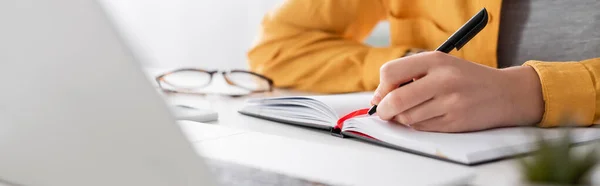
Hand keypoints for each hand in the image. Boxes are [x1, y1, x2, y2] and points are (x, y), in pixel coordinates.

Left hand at [371, 51, 543, 131]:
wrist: (505, 93)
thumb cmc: (465, 78)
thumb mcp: (441, 64)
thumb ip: (410, 75)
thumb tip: (378, 98)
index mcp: (436, 60)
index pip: (391, 73)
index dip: (381, 87)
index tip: (382, 95)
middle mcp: (443, 80)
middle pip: (396, 100)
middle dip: (384, 110)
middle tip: (384, 112)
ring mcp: (450, 103)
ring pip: (407, 118)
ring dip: (402, 119)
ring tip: (412, 111)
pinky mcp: (455, 122)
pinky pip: (422, 128)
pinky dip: (417, 125)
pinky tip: (428, 116)